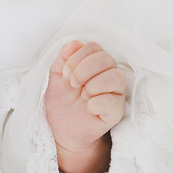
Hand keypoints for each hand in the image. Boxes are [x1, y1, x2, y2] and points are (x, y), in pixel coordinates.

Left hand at [45, 41, 126, 172]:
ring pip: (117, 77)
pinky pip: (115, 101)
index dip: (78, 57)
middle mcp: (108, 73)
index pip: (94, 47)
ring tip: (83, 96)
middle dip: (85, 70)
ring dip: (94, 85)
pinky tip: (89, 108)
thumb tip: (74, 43)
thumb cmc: (62, 100)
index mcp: (94, 62)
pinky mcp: (117, 110)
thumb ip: (63, 59)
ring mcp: (115, 92)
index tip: (65, 73)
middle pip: (107, 59)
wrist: (62, 129)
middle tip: (73, 84)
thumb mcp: (55, 77)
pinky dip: (99, 102)